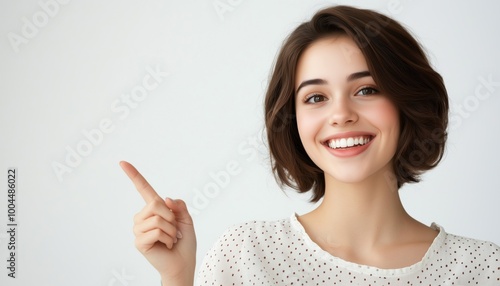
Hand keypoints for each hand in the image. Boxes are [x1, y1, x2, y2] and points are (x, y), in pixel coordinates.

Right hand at [120, 161, 195, 284]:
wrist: (183, 263)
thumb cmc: (184, 242)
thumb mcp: (187, 219)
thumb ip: (179, 206)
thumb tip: (166, 199)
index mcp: (154, 209)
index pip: (143, 189)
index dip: (134, 175)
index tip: (122, 162)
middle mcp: (143, 217)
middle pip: (156, 204)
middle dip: (172, 217)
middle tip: (174, 230)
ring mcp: (139, 230)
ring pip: (158, 218)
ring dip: (171, 230)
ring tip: (170, 239)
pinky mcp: (139, 242)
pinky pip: (157, 231)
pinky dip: (168, 238)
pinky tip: (166, 245)